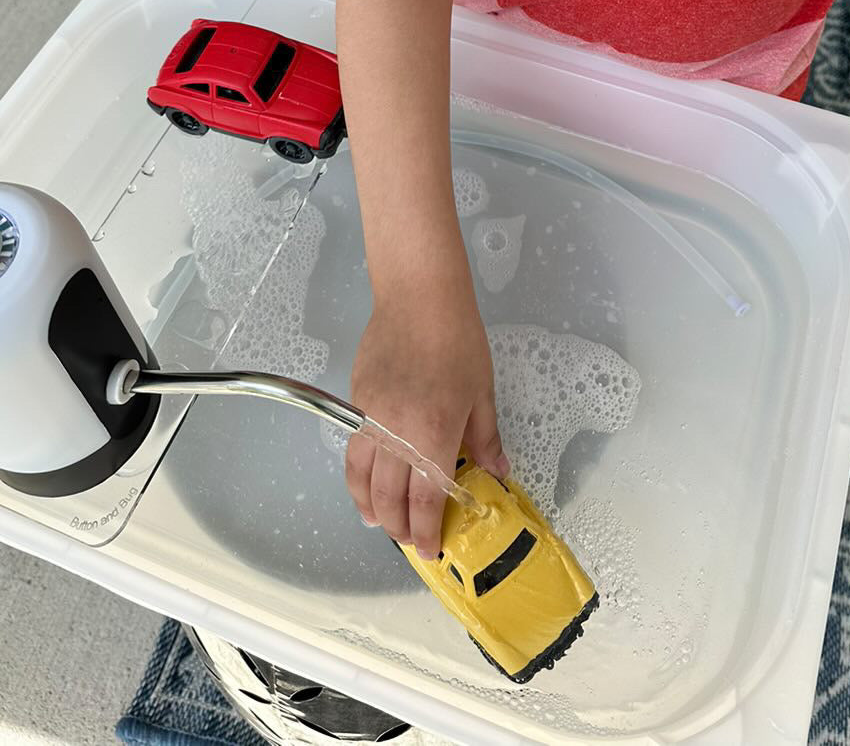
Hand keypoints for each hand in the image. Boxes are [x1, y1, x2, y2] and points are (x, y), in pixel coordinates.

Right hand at [346, 295, 508, 559]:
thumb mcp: (482, 391)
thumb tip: (498, 474)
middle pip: (388, 498)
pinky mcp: (356, 401)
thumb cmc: (458, 340)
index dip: (427, 533)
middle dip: (397, 527)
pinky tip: (366, 481)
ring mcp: (370, 418)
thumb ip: (485, 438)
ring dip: (368, 507)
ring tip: (377, 521)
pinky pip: (352, 449)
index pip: (424, 501)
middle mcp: (395, 435)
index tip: (431, 552)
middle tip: (408, 540)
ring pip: (360, 478)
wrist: (418, 297)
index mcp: (433, 436)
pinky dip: (357, 475)